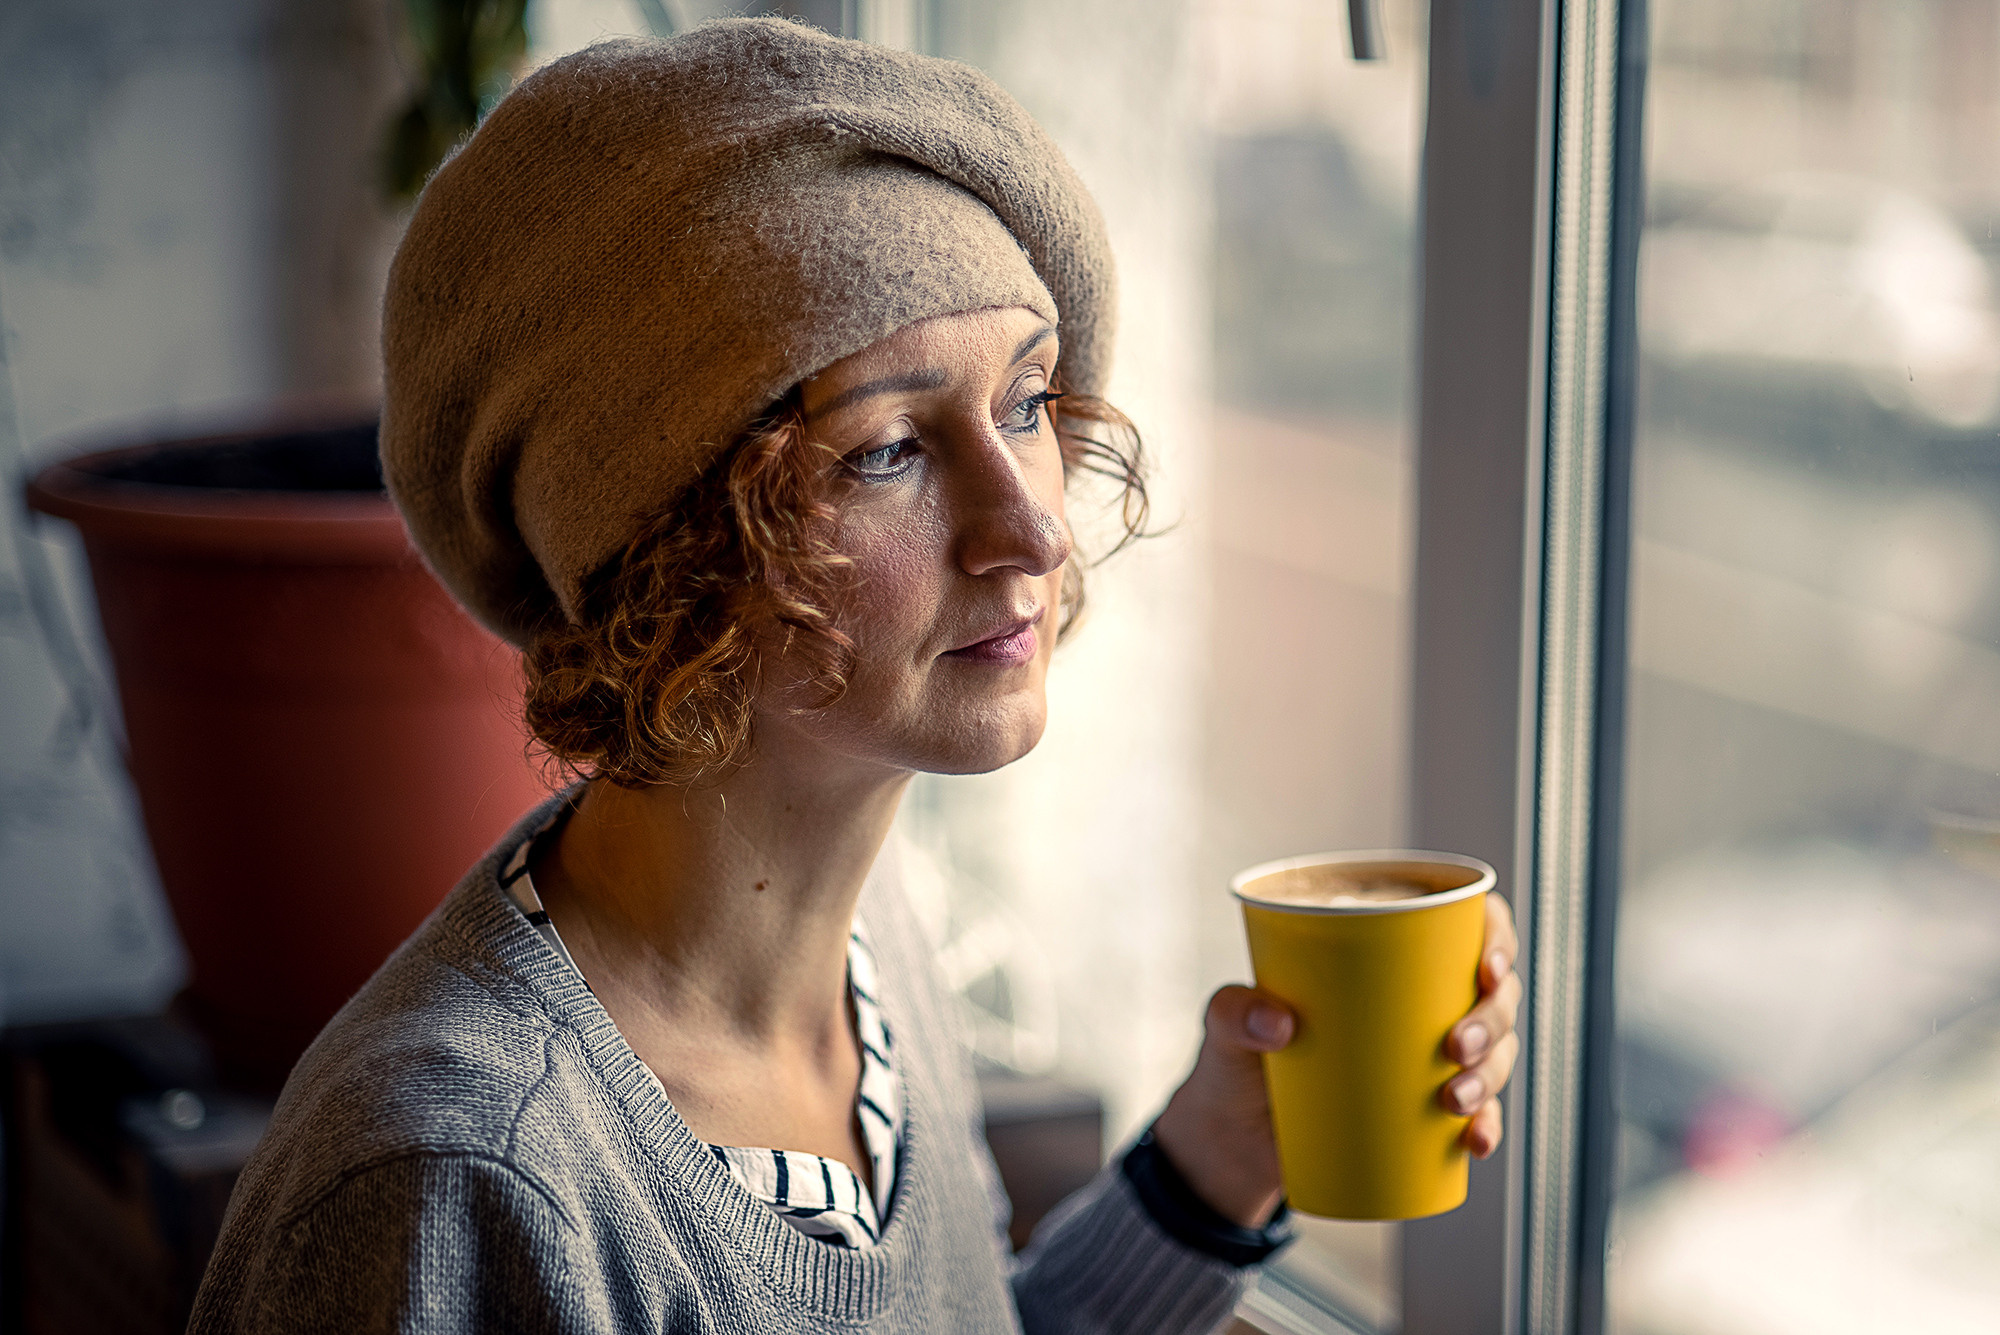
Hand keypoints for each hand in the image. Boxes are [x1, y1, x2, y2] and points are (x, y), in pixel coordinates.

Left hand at [1150, 892, 1522, 1226]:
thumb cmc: (1236, 1060)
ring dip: (1493, 1074)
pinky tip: (1475, 1141)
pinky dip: (1485, 1128)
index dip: (1495, 938)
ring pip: (1495, 1053)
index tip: (1487, 967)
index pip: (1465, 928)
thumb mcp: (1223, 1027)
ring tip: (1455, 1098)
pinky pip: (1477, 1117)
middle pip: (1494, 994)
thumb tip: (1279, 1024)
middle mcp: (1420, 1002)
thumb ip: (1233, 1012)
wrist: (1232, 1139)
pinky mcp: (1425, 1113)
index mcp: (1385, 958)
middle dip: (1494, 1018)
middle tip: (1459, 1045)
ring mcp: (1428, 1059)